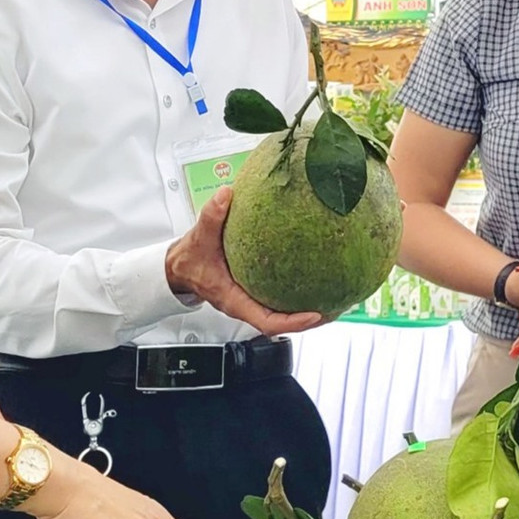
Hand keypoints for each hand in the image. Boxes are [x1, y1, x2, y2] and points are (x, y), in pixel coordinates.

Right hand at [167, 188, 323, 335]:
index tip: (314, 314)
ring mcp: (252, 300)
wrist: (181, 267)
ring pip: (284, 313)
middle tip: (337, 308)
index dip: (292, 322)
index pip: (267, 322)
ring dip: (310, 311)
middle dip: (311, 320)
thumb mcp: (198, 237)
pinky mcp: (256, 292)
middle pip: (283, 322)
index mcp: (234, 300)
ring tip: (337, 299)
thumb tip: (226, 195)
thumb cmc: (191, 259)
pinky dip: (299, 295)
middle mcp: (246, 304)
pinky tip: (318, 280)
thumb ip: (211, 216)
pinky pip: (281, 300)